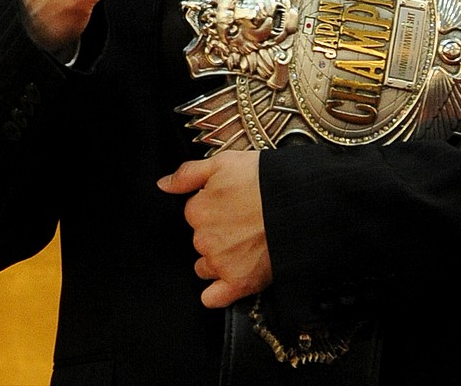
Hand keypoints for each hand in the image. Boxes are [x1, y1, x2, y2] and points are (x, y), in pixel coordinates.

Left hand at [158, 152, 271, 307]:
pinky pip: (214, 297)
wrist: (298, 202)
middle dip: (216, 232)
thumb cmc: (263, 178)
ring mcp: (220, 263)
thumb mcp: (223, 162)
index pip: (195, 213)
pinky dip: (218, 293)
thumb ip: (188, 174)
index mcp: (196, 210)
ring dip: (218, 259)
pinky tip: (229, 281)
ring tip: (246, 245)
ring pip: (206, 266)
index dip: (213, 206)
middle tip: (243, 221)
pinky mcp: (238, 283)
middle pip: (200, 240)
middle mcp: (203, 239)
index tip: (232, 203)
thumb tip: (162, 185)